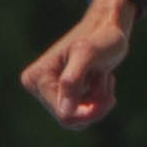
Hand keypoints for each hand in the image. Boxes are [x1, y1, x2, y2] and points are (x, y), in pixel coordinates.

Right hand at [20, 0, 132, 128]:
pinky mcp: (61, 93)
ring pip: (78, 119)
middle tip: (108, 81)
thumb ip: (73, 80)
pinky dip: (98, 101)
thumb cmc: (100, 37)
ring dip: (98, 103)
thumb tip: (64, 111)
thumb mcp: (88, 54)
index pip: (64, 114)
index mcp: (37, 78)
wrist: (108, 27)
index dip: (89, 112)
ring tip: (104, 77)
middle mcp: (37, 86)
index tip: (109, 97)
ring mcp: (48, 91)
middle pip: (70, 119)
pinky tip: (101, 79)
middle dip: (94, 106)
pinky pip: (81, 113)